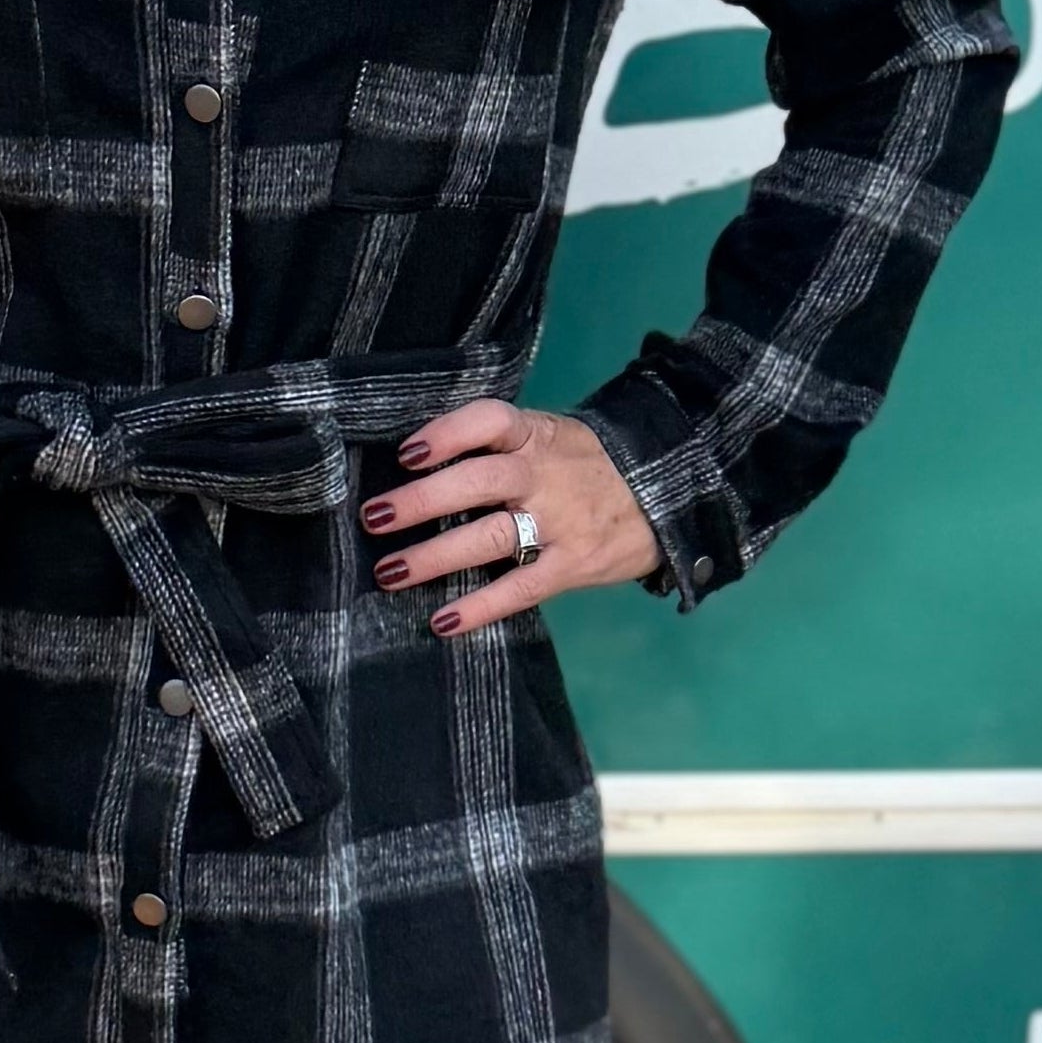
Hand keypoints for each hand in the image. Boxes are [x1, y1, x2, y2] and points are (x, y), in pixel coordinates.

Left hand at [361, 398, 660, 633]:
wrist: (668, 491)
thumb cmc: (585, 465)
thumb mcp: (550, 437)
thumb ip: (498, 446)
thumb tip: (418, 463)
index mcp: (535, 434)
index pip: (488, 421)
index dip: (446, 434)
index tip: (407, 453)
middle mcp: (544, 474)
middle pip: (477, 482)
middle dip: (420, 501)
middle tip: (374, 517)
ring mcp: (561, 521)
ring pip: (490, 537)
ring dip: (434, 556)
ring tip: (389, 571)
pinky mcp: (574, 564)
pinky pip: (521, 588)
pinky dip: (480, 607)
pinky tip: (442, 621)